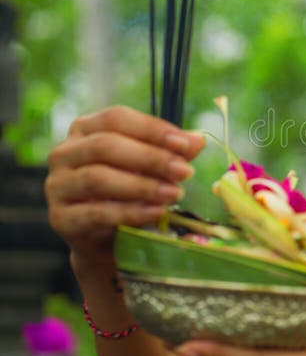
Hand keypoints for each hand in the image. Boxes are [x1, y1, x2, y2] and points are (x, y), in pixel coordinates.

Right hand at [45, 106, 204, 266]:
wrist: (107, 237)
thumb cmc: (129, 189)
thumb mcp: (150, 165)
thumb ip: (171, 150)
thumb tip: (198, 139)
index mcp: (85, 129)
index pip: (116, 118)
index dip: (152, 129)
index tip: (185, 144)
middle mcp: (64, 153)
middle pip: (105, 146)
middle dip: (150, 158)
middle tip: (185, 172)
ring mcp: (58, 186)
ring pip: (97, 179)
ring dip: (142, 186)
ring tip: (175, 194)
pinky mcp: (60, 218)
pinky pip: (96, 213)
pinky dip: (130, 212)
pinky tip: (156, 212)